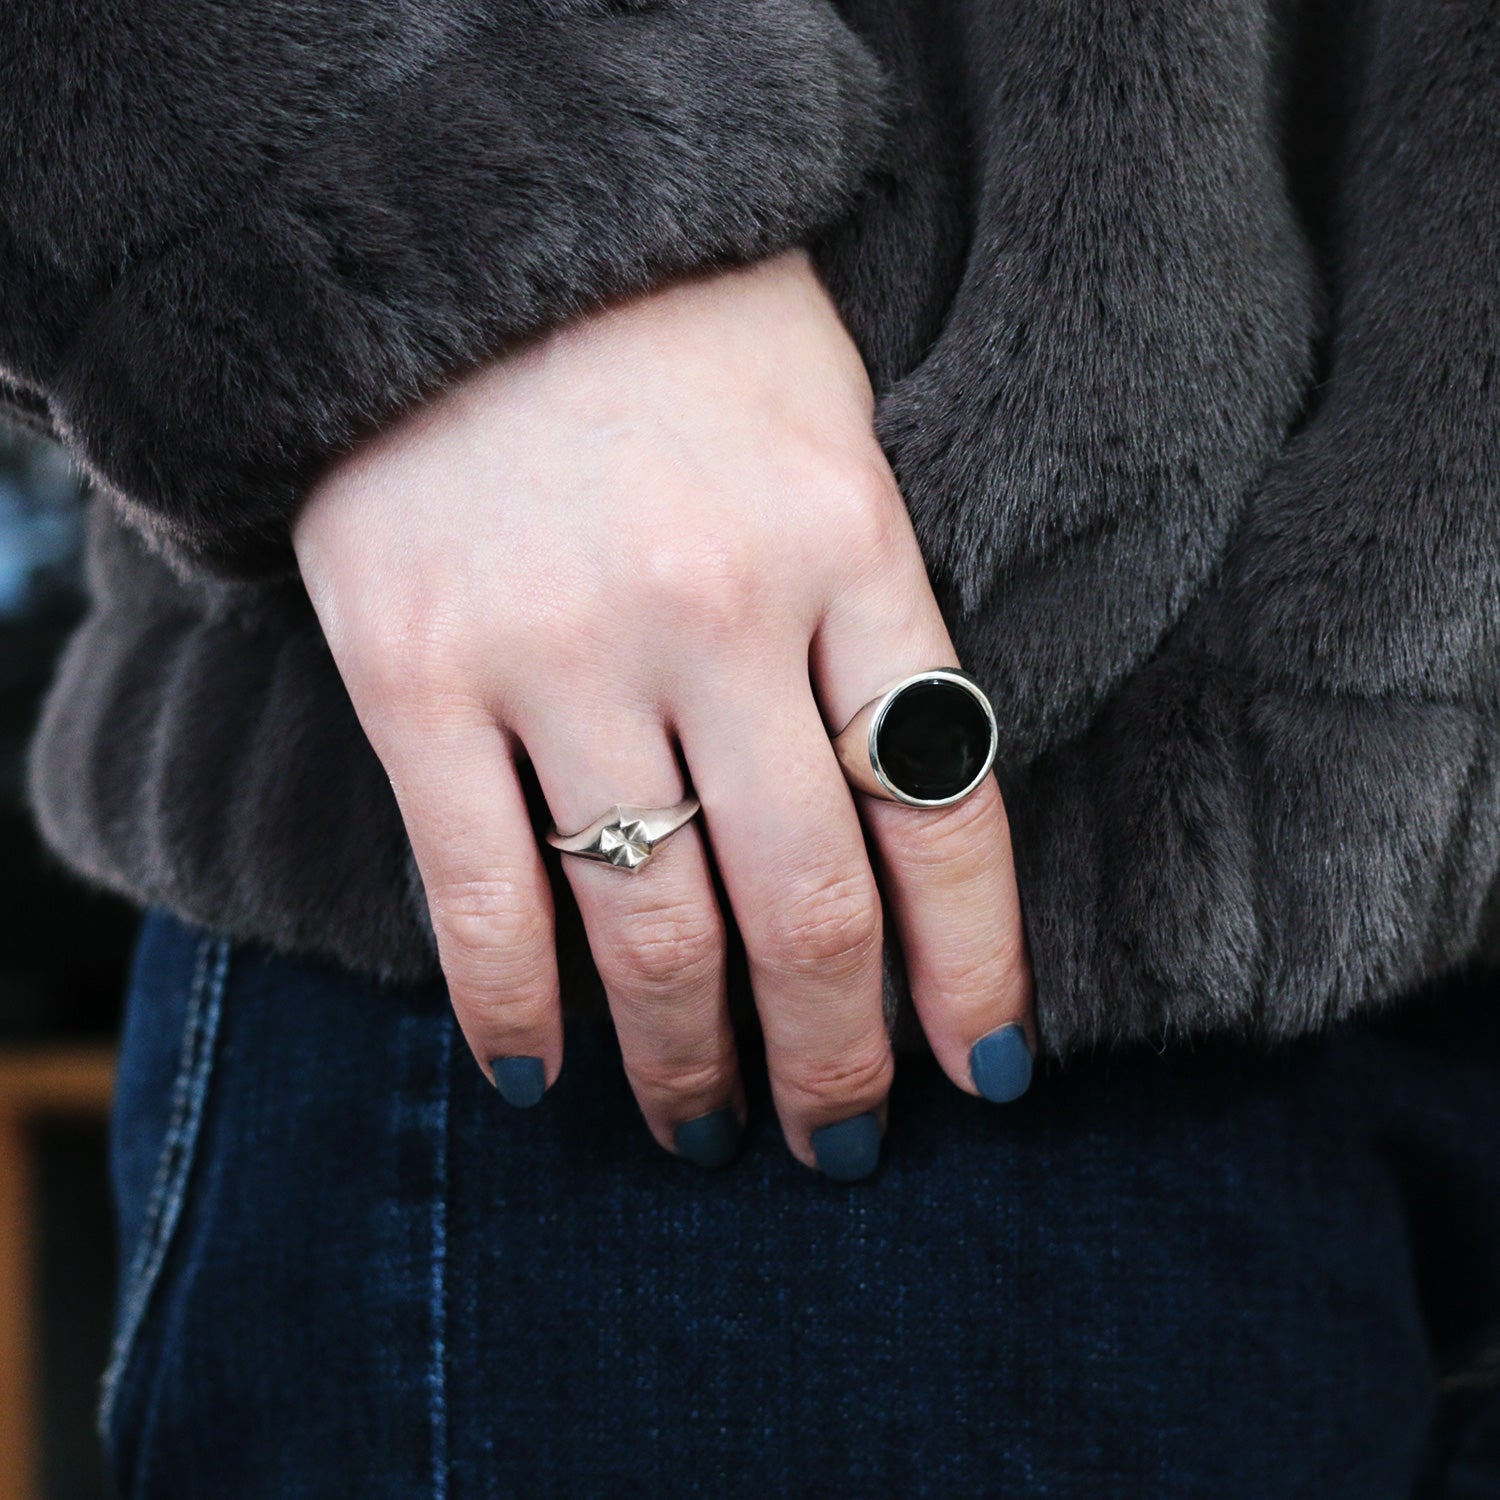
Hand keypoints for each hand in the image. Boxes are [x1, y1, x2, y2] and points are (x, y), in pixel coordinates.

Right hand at [293, 248, 1033, 1175]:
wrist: (479, 235)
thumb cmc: (689, 342)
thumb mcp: (833, 444)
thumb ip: (873, 623)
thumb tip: (897, 830)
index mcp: (851, 549)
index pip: (946, 811)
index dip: (974, 969)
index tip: (987, 1074)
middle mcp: (718, 612)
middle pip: (809, 903)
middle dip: (836, 1054)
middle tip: (841, 1141)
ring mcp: (561, 647)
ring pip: (651, 924)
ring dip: (687, 1062)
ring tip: (706, 1131)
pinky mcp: (418, 669)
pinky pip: (476, 889)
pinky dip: (508, 1008)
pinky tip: (536, 1080)